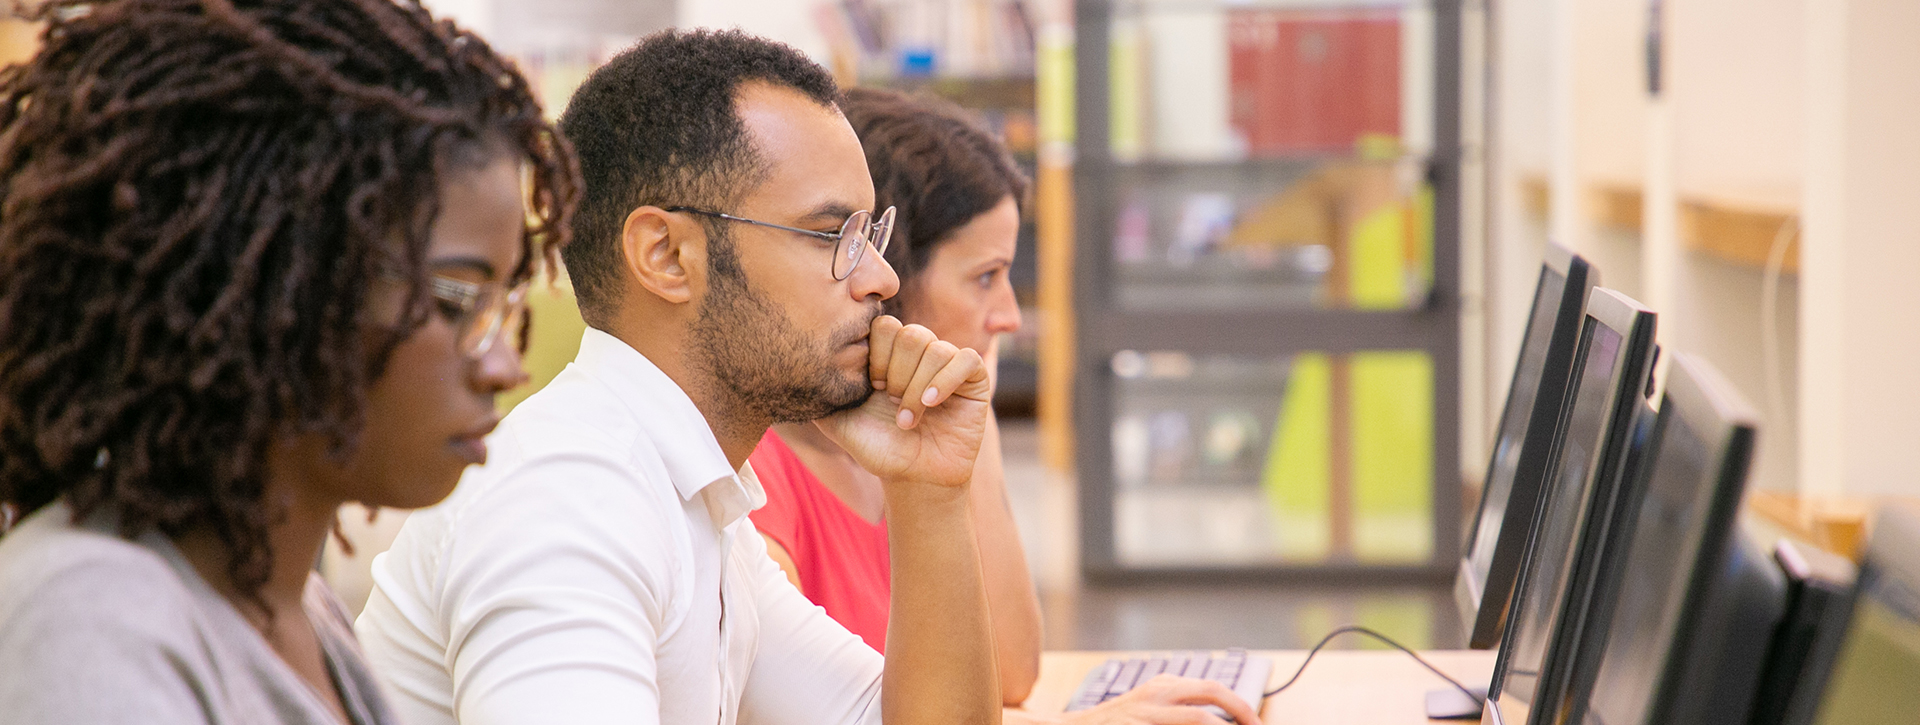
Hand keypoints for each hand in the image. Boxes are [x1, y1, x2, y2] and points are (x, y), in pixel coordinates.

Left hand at [815, 316, 991, 488]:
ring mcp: (948, 365)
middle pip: (909, 334)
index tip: (871, 389)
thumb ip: (822, 395)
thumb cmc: (880, 450)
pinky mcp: (973, 380)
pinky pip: (965, 359)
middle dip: (896, 374)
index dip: (876, 356)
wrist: (915, 479)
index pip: (882, 325)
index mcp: (889, 356)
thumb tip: (797, 370)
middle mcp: (919, 355)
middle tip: (890, 403)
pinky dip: (945, 381)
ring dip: (916, 388)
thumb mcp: (840, 423)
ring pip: (935, 349)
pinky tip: (930, 404)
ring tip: (907, 420)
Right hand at [1060, 675, 1263, 724]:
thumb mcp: (1147, 709)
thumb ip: (1178, 710)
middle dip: (1242, 711)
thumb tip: (1218, 720)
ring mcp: (1144, 712)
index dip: (1241, 706)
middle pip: (1211, 694)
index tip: (1255, 723)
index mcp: (1164, 686)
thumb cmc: (1113, 723)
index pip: (1213, 689)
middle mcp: (1156, 694)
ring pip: (1197, 718)